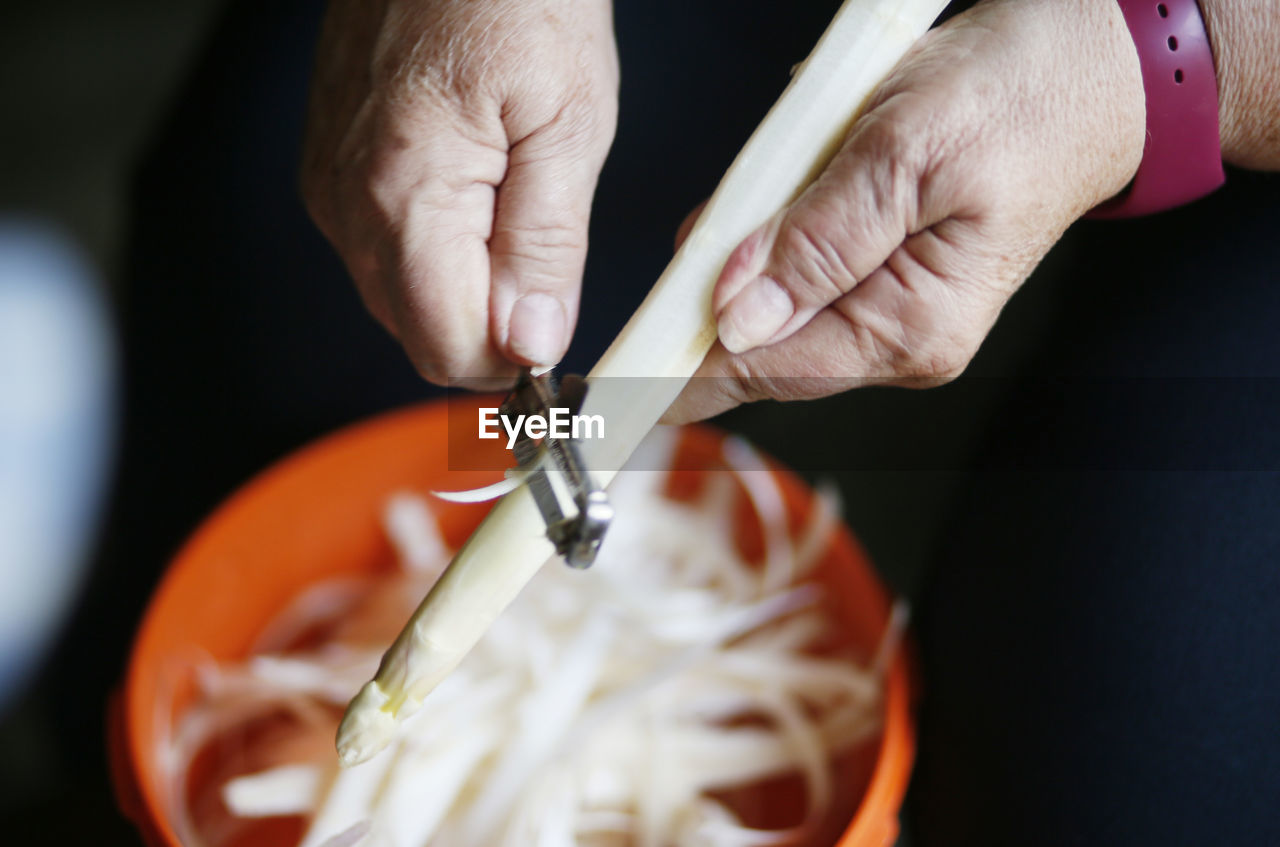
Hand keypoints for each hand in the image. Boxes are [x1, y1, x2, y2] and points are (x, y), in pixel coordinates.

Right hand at [301, 0, 617, 382]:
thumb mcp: (567, 122)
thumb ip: (545, 246)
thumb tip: (533, 344)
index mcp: (406, 195)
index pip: (447, 348)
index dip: (512, 363)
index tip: (559, 339)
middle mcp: (348, 203)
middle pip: (421, 334)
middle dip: (490, 328)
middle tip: (547, 264)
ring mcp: (331, 187)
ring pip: (403, 300)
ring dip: (465, 288)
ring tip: (512, 207)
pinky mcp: (331, 169)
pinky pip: (385, 253)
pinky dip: (437, 251)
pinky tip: (476, 190)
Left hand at [664, 0, 1145, 422]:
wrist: (1088, 73)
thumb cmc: (1019, 101)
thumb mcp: (907, 153)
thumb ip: (817, 240)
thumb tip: (738, 318)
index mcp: (907, 329)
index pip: (761, 370)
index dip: (676, 372)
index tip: (610, 387)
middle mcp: (896, 341)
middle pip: (755, 347)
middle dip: (708, 291)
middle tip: (709, 223)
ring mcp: (889, 314)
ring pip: (770, 307)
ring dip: (743, 253)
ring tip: (784, 178)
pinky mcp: (881, 279)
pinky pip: (797, 273)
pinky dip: (773, 234)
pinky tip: (797, 186)